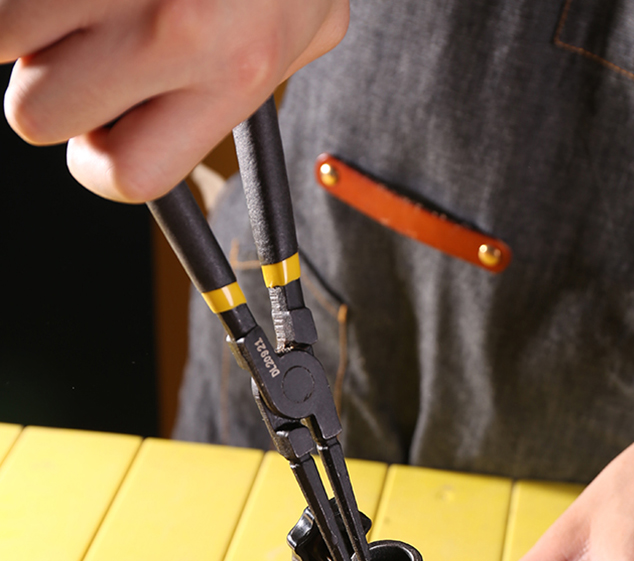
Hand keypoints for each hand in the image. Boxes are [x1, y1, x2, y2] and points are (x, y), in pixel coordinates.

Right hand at [1, 0, 347, 200]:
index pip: (128, 175)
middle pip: (36, 114)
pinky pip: (4, 0)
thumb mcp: (308, 25)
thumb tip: (179, 137)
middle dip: (52, 82)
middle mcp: (174, 26)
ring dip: (25, 17)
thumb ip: (247, 92)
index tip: (100, 131)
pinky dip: (20, 0)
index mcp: (233, 71)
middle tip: (86, 39)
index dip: (99, 161)